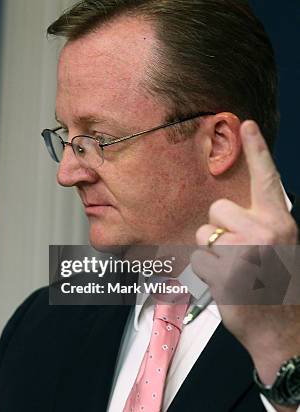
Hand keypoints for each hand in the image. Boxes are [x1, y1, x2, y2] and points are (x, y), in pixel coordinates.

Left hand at [191, 121, 298, 392]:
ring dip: (211, 254)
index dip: (256, 150)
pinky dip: (207, 274)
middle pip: (217, 210)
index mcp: (281, 223)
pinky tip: (229, 285)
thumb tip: (230, 210)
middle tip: (238, 255)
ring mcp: (246, 251)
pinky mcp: (227, 271)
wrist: (284, 331)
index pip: (266, 179)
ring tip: (235, 271)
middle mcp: (266, 231)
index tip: (246, 125)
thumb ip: (260, 225)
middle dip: (218, 230)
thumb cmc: (278, 289)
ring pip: (203, 235)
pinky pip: (198, 260)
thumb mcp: (281, 249)